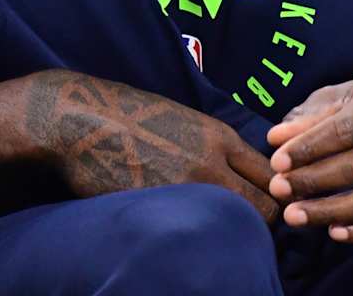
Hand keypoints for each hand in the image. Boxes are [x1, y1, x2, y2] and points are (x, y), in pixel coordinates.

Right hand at [31, 71, 278, 221]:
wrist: (81, 119)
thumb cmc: (129, 115)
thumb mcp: (184, 119)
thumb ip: (214, 146)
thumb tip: (238, 174)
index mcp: (218, 136)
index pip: (272, 175)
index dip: (271, 193)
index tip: (259, 203)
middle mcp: (212, 162)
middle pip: (266, 207)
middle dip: (261, 220)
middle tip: (245, 227)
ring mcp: (187, 188)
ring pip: (237, 224)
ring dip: (234, 232)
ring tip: (219, 234)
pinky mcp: (161, 208)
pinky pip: (198, 232)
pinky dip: (201, 237)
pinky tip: (188, 234)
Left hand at [265, 74, 352, 242]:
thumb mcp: (345, 97)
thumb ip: (310, 118)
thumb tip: (275, 139)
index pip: (345, 129)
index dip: (308, 148)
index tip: (277, 163)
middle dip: (312, 181)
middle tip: (277, 190)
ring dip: (330, 212)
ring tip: (294, 215)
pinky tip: (334, 232)